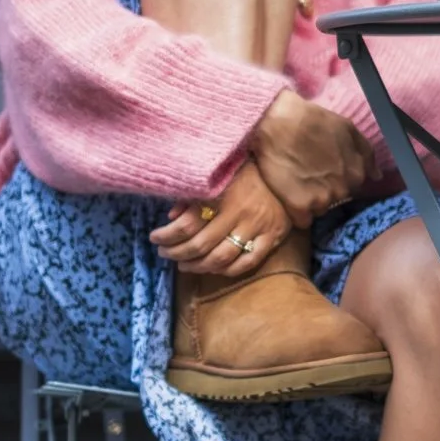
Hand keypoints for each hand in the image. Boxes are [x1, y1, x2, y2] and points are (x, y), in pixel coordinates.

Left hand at [149, 159, 289, 276]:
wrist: (284, 170)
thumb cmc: (245, 171)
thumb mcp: (216, 175)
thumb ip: (193, 195)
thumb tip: (171, 216)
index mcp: (221, 194)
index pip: (187, 224)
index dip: (166, 235)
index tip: (154, 238)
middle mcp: (239, 213)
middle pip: (200, 245)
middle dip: (177, 253)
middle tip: (165, 253)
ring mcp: (257, 227)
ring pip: (221, 258)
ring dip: (197, 266)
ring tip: (184, 264)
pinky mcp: (272, 237)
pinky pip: (248, 262)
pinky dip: (228, 270)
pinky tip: (214, 268)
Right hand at [250, 90, 373, 226]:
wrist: (278, 123)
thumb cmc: (313, 121)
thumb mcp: (348, 129)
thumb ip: (366, 154)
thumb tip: (377, 176)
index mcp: (357, 173)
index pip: (353, 188)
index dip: (338, 179)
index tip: (324, 170)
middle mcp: (343, 190)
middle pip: (336, 200)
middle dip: (325, 190)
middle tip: (309, 174)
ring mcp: (322, 200)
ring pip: (320, 210)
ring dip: (311, 201)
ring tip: (297, 182)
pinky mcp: (300, 207)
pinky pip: (302, 220)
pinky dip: (297, 212)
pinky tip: (289, 195)